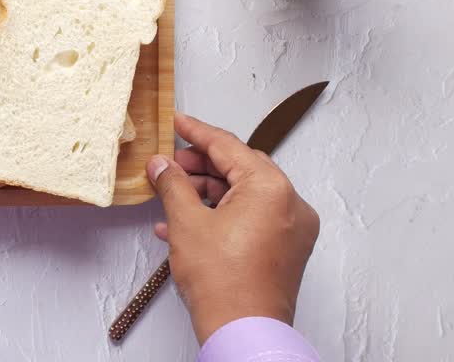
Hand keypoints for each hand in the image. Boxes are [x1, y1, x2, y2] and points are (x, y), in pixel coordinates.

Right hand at [147, 112, 318, 344]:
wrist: (243, 331)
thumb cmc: (224, 283)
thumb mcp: (186, 222)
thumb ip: (173, 184)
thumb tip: (162, 166)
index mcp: (271, 188)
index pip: (229, 146)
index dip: (197, 133)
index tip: (179, 123)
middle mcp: (290, 204)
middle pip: (240, 169)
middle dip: (201, 166)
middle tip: (170, 164)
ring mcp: (291, 228)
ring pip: (245, 195)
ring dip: (208, 192)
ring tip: (173, 196)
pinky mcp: (286, 249)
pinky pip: (253, 218)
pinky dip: (223, 215)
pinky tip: (188, 224)